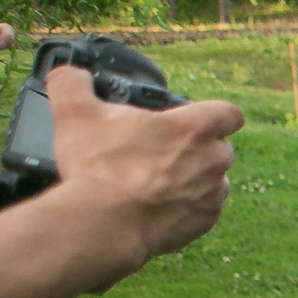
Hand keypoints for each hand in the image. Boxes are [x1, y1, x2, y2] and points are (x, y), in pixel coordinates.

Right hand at [46, 66, 244, 276]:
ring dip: (195, 179)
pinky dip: (187, 207)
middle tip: (163, 152)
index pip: (229, 113)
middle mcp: (214, 160)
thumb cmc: (96, 167)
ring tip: (159, 181)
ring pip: (215, 180)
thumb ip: (72, 83)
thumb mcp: (74, 112)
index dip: (216, 114)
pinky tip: (160, 206)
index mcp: (193, 128)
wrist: (104, 224)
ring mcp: (212, 193)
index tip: (196, 119)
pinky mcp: (204, 222)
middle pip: (220, 147)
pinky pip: (204, 210)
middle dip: (198, 148)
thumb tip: (69, 74)